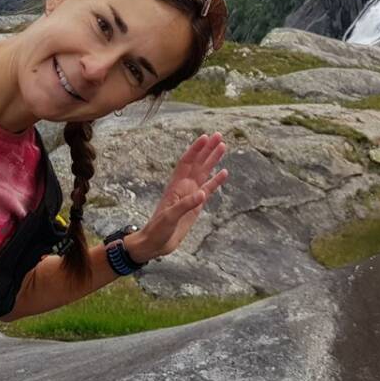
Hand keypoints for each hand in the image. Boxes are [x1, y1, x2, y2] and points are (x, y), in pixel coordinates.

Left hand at [129, 133, 228, 260]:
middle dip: (207, 149)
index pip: (187, 163)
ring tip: (223, 147)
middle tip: (219, 136)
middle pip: (198, 163)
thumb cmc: (157, 230)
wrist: (155, 244)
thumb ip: (185, 205)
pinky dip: (216, 181)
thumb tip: (202, 194)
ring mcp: (190, 195)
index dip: (195, 150)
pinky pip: (208, 190)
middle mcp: (184, 187)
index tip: (205, 137)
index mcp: (175, 187)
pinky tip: (224, 173)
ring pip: (204, 173)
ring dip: (213, 160)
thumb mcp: (169, 218)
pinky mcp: (196, 205)